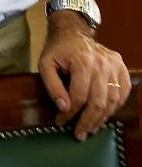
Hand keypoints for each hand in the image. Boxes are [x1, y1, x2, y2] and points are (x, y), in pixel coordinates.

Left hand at [38, 22, 130, 139]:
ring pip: (113, 101)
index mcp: (82, 61)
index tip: (61, 122)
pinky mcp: (121, 68)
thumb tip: (63, 107)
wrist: (73, 32)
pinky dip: (114, 107)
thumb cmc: (57, 49)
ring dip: (102, 118)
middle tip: (79, 134)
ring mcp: (115, 66)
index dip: (71, 113)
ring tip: (90, 128)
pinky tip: (102, 115)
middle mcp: (102, 64)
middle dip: (88, 121)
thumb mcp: (45, 64)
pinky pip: (122, 93)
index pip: (79, 96)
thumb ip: (52, 86)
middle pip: (98, 102)